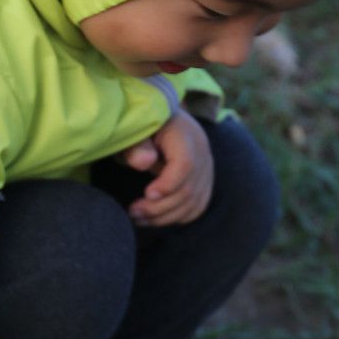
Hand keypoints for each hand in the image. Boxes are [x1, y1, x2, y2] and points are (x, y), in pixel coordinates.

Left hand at [121, 110, 213, 227]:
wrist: (161, 120)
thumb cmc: (142, 128)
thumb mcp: (133, 132)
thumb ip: (137, 145)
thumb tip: (145, 162)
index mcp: (184, 134)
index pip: (186, 164)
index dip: (168, 184)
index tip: (146, 194)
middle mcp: (201, 151)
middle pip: (188, 189)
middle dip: (159, 207)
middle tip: (132, 211)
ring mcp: (206, 167)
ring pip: (193, 202)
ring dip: (165, 217)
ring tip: (138, 217)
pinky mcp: (205, 181)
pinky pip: (197, 206)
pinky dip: (177, 217)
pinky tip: (155, 218)